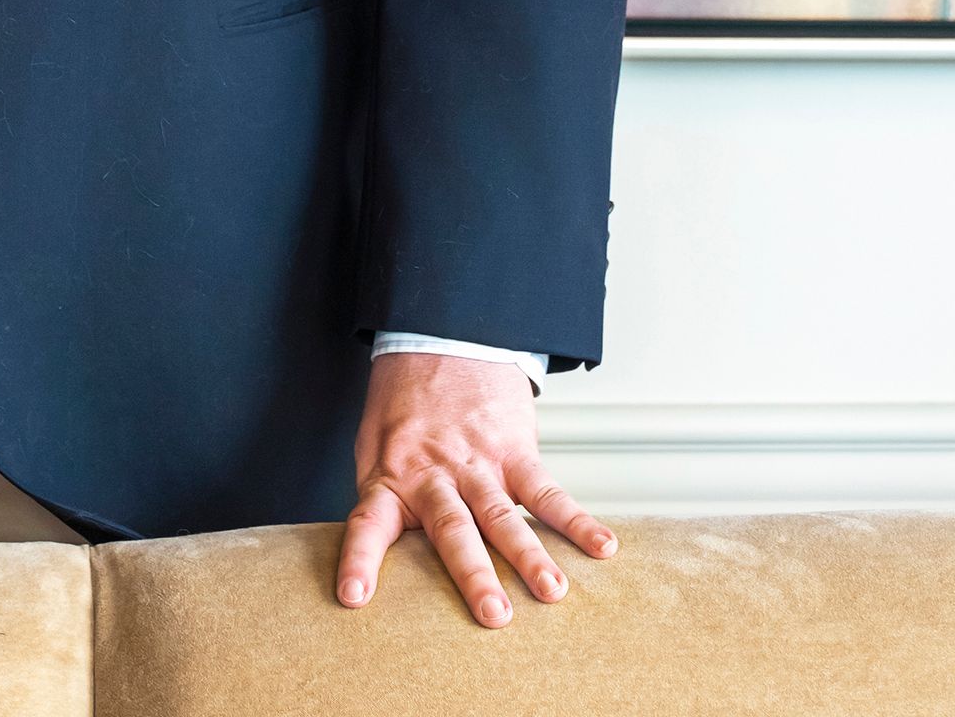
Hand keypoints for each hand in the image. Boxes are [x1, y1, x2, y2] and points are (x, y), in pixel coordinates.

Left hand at [335, 350, 617, 625]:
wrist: (439, 338)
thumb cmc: (403, 405)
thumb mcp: (375, 447)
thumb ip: (385, 502)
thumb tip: (386, 564)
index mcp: (393, 477)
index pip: (367, 523)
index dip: (359, 560)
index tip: (353, 598)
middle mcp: (436, 475)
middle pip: (453, 527)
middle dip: (474, 573)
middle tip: (494, 615)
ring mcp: (478, 464)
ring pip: (503, 514)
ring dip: (530, 554)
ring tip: (552, 591)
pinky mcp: (514, 451)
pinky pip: (546, 490)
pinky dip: (575, 520)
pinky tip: (601, 547)